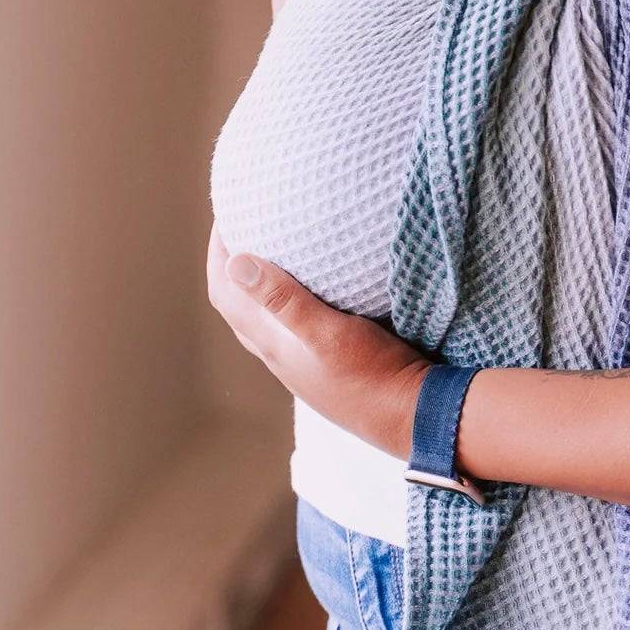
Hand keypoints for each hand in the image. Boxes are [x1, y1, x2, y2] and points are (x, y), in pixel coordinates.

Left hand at [207, 228, 428, 456]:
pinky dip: (287, 296)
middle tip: (246, 223)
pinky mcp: (324, 364)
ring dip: (257, 281)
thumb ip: (285, 300)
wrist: (412, 416)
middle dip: (232, 261)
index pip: (224, 291)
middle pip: (237, 303)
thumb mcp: (329, 331)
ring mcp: (301, 362)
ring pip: (262, 316)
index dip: (217, 252)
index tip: (225, 213)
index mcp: (272, 343)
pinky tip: (314, 285)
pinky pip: (290, 324)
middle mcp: (279, 354)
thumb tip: (236, 262)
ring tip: (274, 248)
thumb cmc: (372, 374)